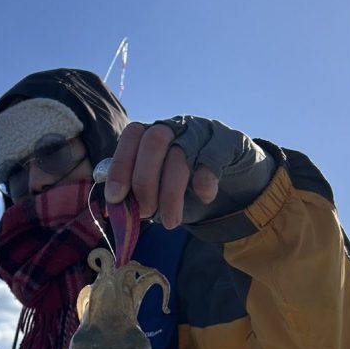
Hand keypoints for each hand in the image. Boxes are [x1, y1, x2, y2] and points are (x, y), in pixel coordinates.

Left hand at [103, 117, 272, 229]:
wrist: (232, 187)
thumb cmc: (186, 189)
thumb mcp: (157, 192)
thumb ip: (137, 195)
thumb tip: (117, 206)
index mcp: (153, 133)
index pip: (132, 136)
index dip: (121, 166)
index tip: (116, 198)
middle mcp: (176, 126)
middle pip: (155, 141)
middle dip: (145, 182)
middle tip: (145, 212)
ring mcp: (203, 130)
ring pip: (181, 153)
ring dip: (170, 193)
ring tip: (170, 222)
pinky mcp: (229, 141)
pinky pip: (213, 156)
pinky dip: (204, 179)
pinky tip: (204, 197)